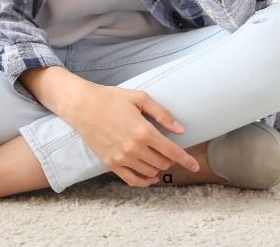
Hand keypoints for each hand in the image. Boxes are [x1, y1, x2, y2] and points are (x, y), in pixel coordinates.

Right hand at [72, 84, 199, 186]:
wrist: (83, 106)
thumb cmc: (112, 98)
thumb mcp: (141, 99)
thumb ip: (163, 115)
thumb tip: (181, 130)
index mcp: (144, 131)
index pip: (172, 151)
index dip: (187, 160)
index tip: (196, 166)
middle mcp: (133, 148)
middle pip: (162, 162)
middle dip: (171, 159)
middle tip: (170, 150)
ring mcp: (121, 158)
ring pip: (150, 172)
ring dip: (159, 167)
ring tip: (160, 157)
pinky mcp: (110, 163)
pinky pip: (132, 180)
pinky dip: (144, 181)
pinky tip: (151, 177)